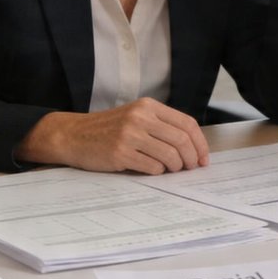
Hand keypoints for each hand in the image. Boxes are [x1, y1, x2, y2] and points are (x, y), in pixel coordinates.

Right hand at [14, 98, 209, 173]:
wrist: (73, 135)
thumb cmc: (107, 130)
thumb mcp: (135, 117)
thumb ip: (160, 126)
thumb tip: (191, 148)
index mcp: (148, 106)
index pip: (186, 123)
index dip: (200, 143)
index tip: (203, 158)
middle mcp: (140, 117)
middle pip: (181, 140)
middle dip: (192, 158)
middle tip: (192, 168)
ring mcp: (130, 135)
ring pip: (170, 155)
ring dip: (175, 167)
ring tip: (171, 170)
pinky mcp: (121, 153)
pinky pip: (152, 167)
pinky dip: (158, 172)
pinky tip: (152, 170)